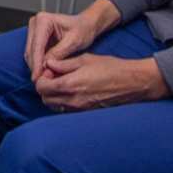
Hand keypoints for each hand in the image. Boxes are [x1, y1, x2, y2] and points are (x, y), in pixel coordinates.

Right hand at [25, 0, 113, 83]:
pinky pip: (33, 54)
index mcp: (44, 20)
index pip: (37, 45)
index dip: (37, 63)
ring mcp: (34, 30)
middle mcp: (36, 22)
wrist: (86, 25)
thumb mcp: (74, 42)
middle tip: (40, 82)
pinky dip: (37, 64)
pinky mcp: (35, 37)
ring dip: (35, 66)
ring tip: (43, 80)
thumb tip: (44, 66)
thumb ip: (58, 53)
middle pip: (31, 50)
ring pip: (30, 53)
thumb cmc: (83, 30)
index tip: (37, 78)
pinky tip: (44, 73)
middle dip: (35, 67)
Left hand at [34, 54, 168, 111]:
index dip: (42, 78)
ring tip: (64, 84)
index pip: (41, 87)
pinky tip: (74, 91)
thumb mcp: (85, 59)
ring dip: (54, 96)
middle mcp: (72, 100)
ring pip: (54, 106)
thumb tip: (49, 63)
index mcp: (69, 85)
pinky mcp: (85, 112)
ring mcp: (78, 108)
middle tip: (55, 77)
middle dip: (46, 88)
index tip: (51, 71)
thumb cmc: (111, 68)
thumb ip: (64, 63)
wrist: (131, 83)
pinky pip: (66, 109)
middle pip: (45, 99)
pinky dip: (64, 101)